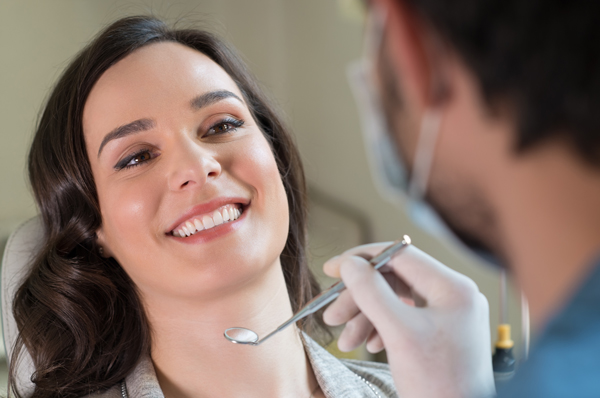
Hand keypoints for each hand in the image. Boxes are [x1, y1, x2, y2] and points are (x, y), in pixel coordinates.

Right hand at [323, 243, 494, 397]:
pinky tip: (370, 345)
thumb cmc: (439, 385)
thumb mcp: (398, 334)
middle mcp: (453, 295)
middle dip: (360, 298)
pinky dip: (382, 328)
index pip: (400, 255)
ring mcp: (448, 314)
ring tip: (346, 341)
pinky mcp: (441, 331)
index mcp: (452, 287)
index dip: (362, 259)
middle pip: (394, 280)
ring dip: (366, 317)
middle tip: (333, 316)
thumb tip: (349, 264)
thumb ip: (372, 292)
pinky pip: (404, 318)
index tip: (333, 268)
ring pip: (396, 301)